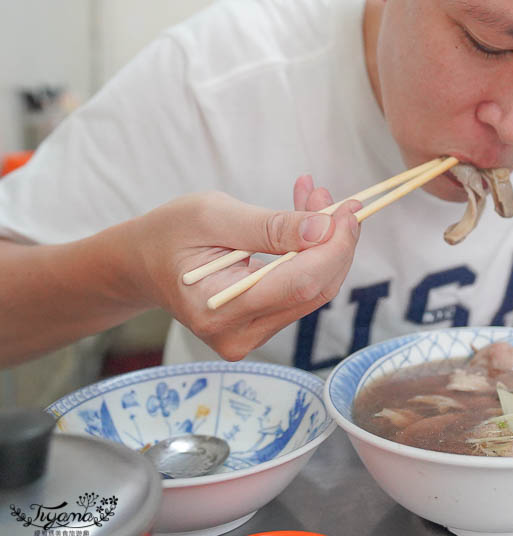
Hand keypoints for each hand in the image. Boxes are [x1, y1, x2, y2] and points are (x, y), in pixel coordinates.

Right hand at [125, 188, 359, 359]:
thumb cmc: (169, 234)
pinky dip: (311, 254)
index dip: (334, 246)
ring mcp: (251, 336)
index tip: (348, 210)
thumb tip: (323, 230)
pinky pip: (301, 290)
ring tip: (315, 201)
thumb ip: (269, 226)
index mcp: (218, 310)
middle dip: (334, 241)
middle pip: (314, 289)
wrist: (141, 264)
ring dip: (325, 244)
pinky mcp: (261, 327)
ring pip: (313, 289)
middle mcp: (238, 335)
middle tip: (334, 199)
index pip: (299, 282)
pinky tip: (306, 222)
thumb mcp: (212, 216)